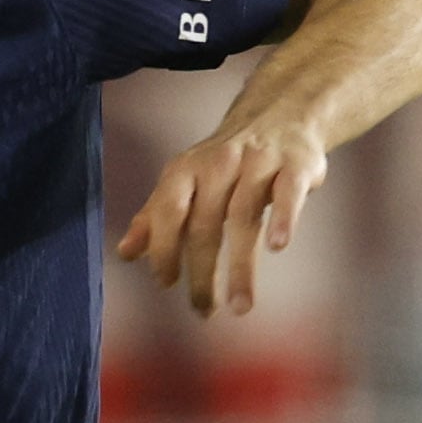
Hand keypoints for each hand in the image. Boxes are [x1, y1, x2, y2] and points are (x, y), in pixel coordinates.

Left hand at [116, 119, 327, 319]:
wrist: (281, 111)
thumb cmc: (227, 160)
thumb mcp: (186, 181)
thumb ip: (156, 217)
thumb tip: (124, 253)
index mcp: (187, 168)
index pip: (169, 211)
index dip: (165, 248)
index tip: (167, 283)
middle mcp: (220, 163)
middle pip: (206, 223)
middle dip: (202, 271)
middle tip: (203, 311)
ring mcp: (259, 162)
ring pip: (245, 216)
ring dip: (241, 266)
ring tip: (240, 307)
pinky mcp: (297, 164)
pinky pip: (288, 193)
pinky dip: (283, 218)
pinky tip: (278, 247)